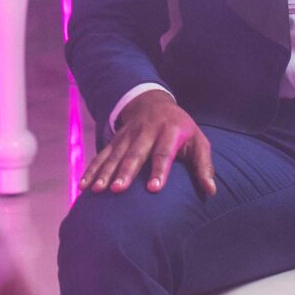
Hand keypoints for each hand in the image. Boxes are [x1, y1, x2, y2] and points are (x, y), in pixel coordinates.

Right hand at [79, 91, 213, 196]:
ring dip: (104, 172)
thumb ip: (204, 165)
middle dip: (125, 172)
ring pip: (115, 155)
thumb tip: (211, 191)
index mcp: (169, 132)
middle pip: (135, 154)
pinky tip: (83, 185)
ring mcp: (128, 135)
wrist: (153, 102)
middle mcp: (146, 132)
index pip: (163, 153)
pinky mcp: (115, 140)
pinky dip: (92, 169)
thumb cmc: (181, 129)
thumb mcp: (198, 141)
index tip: (154, 189)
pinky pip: (102, 155)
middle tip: (117, 190)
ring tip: (97, 190)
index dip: (159, 170)